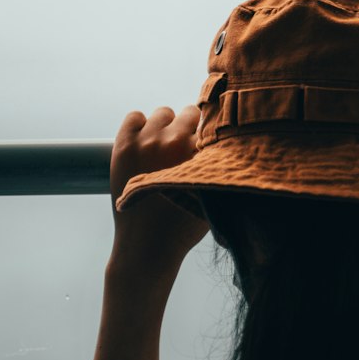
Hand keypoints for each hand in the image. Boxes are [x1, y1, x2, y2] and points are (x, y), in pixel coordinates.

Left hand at [108, 105, 209, 270]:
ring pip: (163, 112)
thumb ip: (222, 169)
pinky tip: (143, 144)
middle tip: (184, 149)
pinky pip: (134, 116)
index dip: (210, 135)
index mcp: (199, 151)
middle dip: (189, 129)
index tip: (206, 144)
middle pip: (190, 112)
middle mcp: (173, 140)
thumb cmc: (184, 225)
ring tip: (162, 148)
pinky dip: (139, 126)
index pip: (212, 122)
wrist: (146, 247)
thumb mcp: (214, 196)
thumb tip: (235, 145)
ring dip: (165, 127)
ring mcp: (146, 141)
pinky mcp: (123, 145)